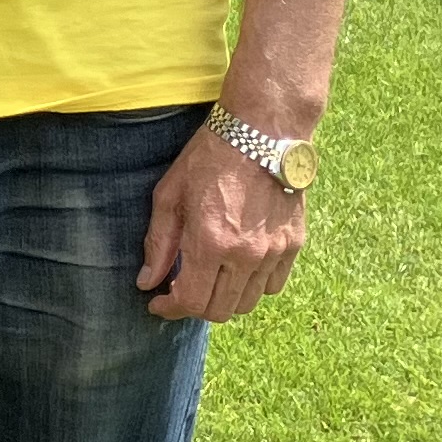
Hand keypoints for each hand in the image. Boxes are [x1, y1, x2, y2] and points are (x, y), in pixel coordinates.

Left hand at [138, 122, 308, 323]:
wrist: (264, 131)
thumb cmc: (209, 158)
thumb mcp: (170, 195)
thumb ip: (159, 243)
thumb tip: (147, 282)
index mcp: (210, 243)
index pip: (191, 302)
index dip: (170, 309)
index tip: (157, 303)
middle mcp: (246, 254)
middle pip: (220, 310)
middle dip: (194, 306)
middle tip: (180, 289)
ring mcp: (274, 251)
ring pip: (247, 303)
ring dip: (223, 299)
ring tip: (209, 279)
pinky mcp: (294, 243)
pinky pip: (273, 285)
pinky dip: (252, 286)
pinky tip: (236, 268)